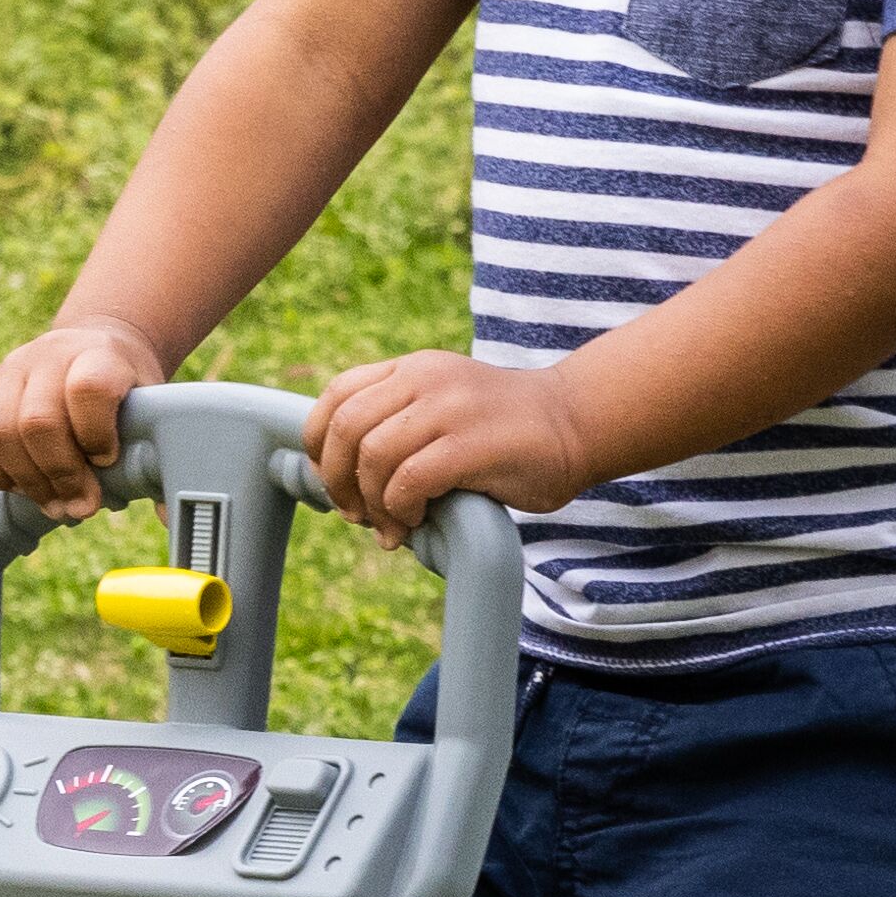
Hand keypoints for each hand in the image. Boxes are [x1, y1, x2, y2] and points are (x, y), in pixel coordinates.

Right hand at [0, 316, 169, 520]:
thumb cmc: (127, 392)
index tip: (108, 461)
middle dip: (60, 475)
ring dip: (28, 482)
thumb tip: (170, 518)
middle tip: (82, 506)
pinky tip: (25, 489)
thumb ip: (163, 457)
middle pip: (37, 421)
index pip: (89, 389)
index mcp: (100, 355)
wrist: (92, 348)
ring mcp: (12, 369)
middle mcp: (50, 355)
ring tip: (55, 506)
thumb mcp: (154, 409)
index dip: (96, 434)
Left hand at [302, 349, 596, 535]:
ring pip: (373, 456)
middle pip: (345, 427)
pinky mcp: (471, 444)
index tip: (327, 478)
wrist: (577, 423)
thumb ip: (399, 426)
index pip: (337, 394)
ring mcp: (449, 408)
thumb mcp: (443, 409)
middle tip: (353, 514)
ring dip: (372, 503)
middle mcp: (424, 379)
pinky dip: (400, 510)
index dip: (318, 442)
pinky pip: (409, 480)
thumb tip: (343, 483)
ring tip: (390, 527)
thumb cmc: (505, 432)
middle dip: (336, 479)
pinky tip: (415, 523)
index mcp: (412, 368)